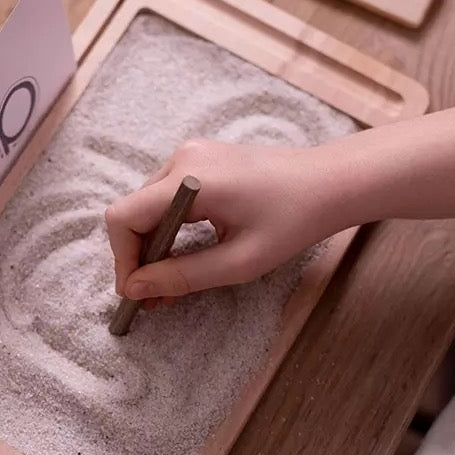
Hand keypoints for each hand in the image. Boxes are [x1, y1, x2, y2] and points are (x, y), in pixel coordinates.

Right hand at [104, 138, 341, 302]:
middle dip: (138, 258)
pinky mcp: (201, 161)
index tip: (135, 293)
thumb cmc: (293, 220)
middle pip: (132, 213)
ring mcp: (190, 156)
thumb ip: (182, 276)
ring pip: (148, 207)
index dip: (122, 259)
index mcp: (189, 180)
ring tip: (167, 284)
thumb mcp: (239, 261)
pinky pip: (167, 198)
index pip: (124, 217)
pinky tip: (182, 257)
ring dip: (152, 246)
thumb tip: (135, 289)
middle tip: (151, 298)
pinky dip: (168, 230)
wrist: (332, 182)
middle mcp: (181, 160)